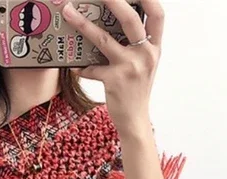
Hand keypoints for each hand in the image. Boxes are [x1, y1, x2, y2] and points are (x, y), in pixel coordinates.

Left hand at [61, 0, 163, 132]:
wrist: (134, 120)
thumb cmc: (136, 90)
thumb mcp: (143, 64)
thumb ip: (136, 44)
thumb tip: (114, 22)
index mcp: (154, 47)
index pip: (158, 14)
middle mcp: (145, 54)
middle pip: (130, 20)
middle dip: (113, 1)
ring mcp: (130, 67)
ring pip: (103, 39)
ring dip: (83, 24)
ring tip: (69, 12)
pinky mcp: (114, 80)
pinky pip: (91, 68)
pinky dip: (81, 67)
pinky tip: (75, 66)